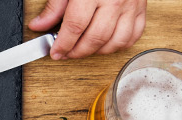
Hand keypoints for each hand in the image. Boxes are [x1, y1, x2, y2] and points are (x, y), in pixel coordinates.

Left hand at [29, 0, 145, 59]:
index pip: (75, 26)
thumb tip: (39, 25)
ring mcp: (131, 6)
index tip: (55, 52)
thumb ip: (55, 6)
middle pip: (96, 38)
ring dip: (97, 52)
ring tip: (83, 49)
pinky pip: (133, 36)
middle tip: (66, 53)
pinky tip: (105, 44)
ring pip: (116, 42)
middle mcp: (115, 0)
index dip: (63, 44)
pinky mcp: (141, 9)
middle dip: (77, 52)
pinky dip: (118, 45)